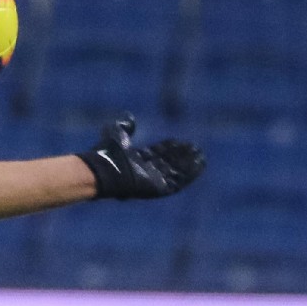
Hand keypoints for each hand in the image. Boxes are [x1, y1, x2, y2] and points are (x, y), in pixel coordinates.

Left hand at [78, 115, 205, 199]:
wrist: (106, 170)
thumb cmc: (108, 154)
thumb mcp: (116, 134)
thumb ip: (124, 127)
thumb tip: (129, 117)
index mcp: (136, 160)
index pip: (156, 153)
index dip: (167, 148)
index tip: (178, 141)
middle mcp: (145, 171)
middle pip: (167, 162)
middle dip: (181, 156)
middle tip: (194, 148)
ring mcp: (152, 180)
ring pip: (175, 171)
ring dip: (188, 164)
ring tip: (200, 155)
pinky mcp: (158, 188)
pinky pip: (178, 182)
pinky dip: (189, 174)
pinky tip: (199, 164)